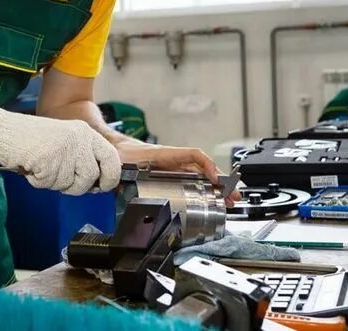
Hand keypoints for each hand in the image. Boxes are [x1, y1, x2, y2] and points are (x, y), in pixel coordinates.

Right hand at [0, 108, 121, 194]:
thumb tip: (96, 180)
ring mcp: (65, 151)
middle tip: (68, 184)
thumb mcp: (66, 139)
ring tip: (44, 168)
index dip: (110, 176)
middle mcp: (79, 140)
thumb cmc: (33, 137)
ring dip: (56, 183)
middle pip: (91, 176)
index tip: (104, 186)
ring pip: (70, 184)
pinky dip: (40, 181)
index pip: (111, 157)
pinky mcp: (50, 162)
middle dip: (80, 186)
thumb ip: (83, 155)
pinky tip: (34, 168)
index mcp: (85, 132)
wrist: (7, 131)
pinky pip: (50, 184)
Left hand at [114, 140, 240, 206]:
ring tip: (228, 200)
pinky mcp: (170, 173)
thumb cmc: (122, 153)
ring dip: (215, 186)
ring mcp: (173, 166)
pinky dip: (205, 187)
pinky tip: (212, 197)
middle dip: (220, 181)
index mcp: (164, 154)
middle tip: (232, 195)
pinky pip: (192, 178)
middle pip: (202, 168)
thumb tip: (122, 188)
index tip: (216, 179)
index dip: (207, 166)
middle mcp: (172, 159)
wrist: (115, 148)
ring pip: (199, 175)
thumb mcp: (123, 164)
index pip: (193, 155)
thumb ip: (123, 175)